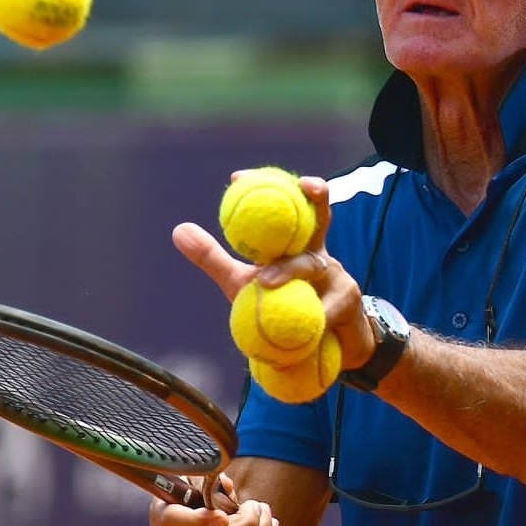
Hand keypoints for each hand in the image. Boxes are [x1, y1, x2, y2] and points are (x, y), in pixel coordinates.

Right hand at [149, 478, 280, 525]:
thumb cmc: (188, 502)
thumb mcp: (190, 485)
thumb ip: (208, 483)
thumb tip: (227, 486)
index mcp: (164, 518)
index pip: (180, 522)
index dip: (203, 522)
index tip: (226, 516)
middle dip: (248, 524)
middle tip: (260, 507)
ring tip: (269, 519)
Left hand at [172, 174, 377, 371]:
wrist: (316, 349)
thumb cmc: (278, 308)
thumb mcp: (241, 282)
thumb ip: (214, 258)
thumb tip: (179, 229)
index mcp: (294, 242)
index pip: (286, 206)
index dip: (266, 187)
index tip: (236, 176)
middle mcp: (317, 252)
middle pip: (319, 217)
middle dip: (315, 197)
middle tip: (299, 188)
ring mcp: (337, 274)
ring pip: (310, 265)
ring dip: (289, 271)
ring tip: (265, 282)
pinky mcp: (347, 301)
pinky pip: (322, 308)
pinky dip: (304, 319)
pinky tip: (291, 332)